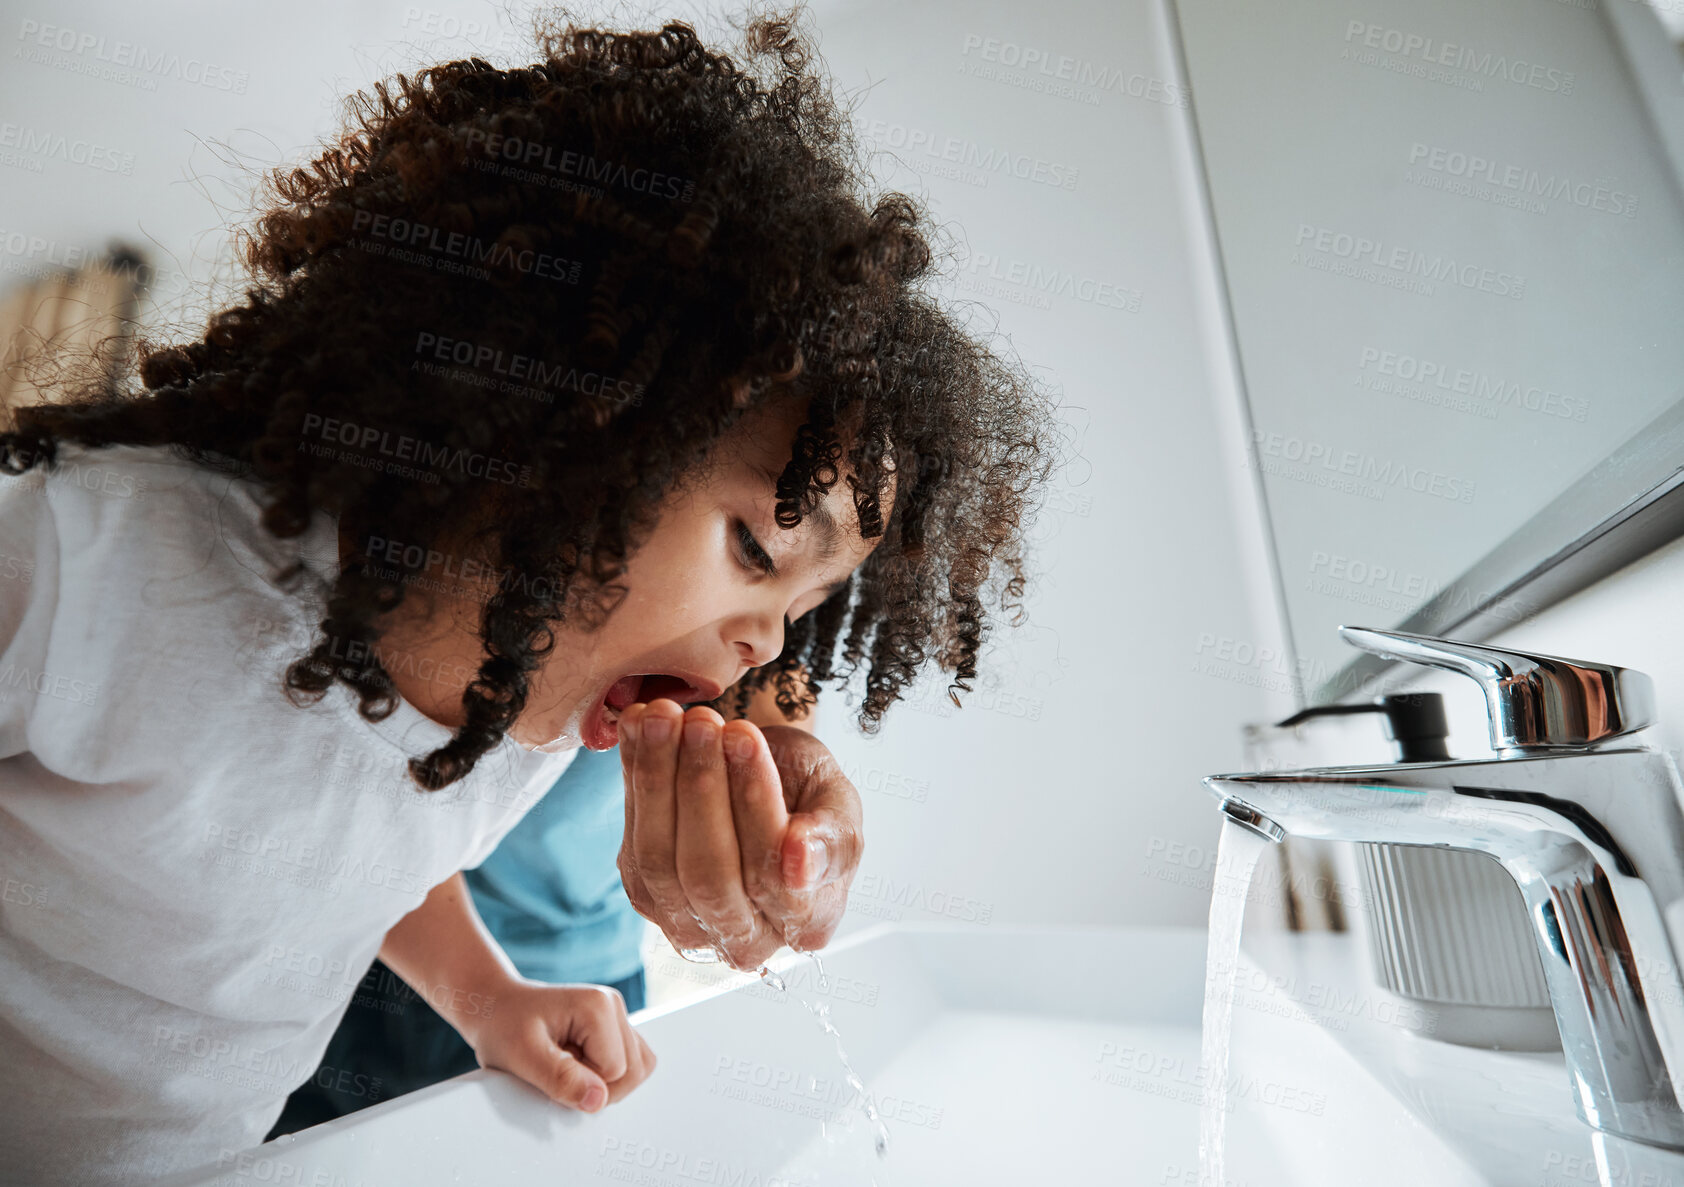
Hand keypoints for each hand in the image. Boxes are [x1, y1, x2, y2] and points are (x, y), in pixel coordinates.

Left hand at [456, 978, 655, 1112]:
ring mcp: (616, 1015)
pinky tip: (577, 1065)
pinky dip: (606, 1075)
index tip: (550, 1069)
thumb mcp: (522, 1056)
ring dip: (602, 1081)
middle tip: (557, 1070)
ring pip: (636, 1069)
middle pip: (633, 1072)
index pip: (617, 1072)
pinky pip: (629, 1063)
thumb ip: (561, 1079)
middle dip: (596, 1085)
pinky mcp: (613, 1027)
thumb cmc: (503, 1025)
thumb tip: (598, 1101)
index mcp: (598, 1006)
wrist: (494, 1007)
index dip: (582, 1085)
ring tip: (567, 1066)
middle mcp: (613, 1005)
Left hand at [616, 700, 863, 968]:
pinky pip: (631, 844)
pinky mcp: (647, 897)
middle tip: (702, 721)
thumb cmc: (811, 799)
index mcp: (808, 924)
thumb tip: (799, 860)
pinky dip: (632, 779)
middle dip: (701, 787)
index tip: (743, 736)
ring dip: (658, 779)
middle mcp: (748, 942)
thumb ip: (830, 837)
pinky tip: (641, 728)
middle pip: (710, 873)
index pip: (773, 873)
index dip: (754, 803)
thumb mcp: (838, 804)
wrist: (770, 790)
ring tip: (667, 716)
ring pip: (661, 861)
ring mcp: (691, 926)